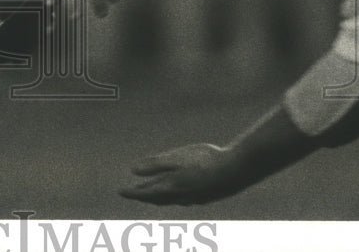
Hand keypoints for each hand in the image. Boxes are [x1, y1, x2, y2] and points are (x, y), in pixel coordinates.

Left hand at [119, 143, 245, 204]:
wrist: (238, 170)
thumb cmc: (206, 160)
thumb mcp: (177, 158)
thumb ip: (155, 164)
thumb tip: (132, 170)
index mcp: (172, 188)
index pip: (145, 192)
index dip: (132, 192)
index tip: (120, 191)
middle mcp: (182, 197)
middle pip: (157, 198)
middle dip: (144, 195)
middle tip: (133, 192)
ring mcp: (195, 199)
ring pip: (172, 200)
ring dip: (159, 196)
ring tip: (152, 191)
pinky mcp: (207, 196)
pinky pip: (184, 199)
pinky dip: (175, 196)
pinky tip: (180, 192)